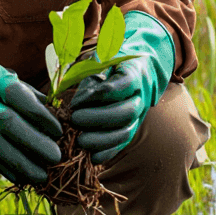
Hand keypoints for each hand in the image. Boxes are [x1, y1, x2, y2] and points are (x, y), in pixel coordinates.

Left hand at [69, 11, 174, 163]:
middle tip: (74, 121)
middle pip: (125, 111)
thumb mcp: (100, 56)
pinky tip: (93, 158)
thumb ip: (89, 68)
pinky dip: (110, 151)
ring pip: (127, 129)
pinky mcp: (134, 125)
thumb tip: (77, 92)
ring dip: (103, 138)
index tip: (74, 102)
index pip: (120, 85)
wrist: (137, 67)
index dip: (97, 95)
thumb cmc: (111, 61)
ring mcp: (140, 111)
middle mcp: (141, 93)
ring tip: (80, 140)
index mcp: (133, 71)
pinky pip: (125, 141)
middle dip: (98, 119)